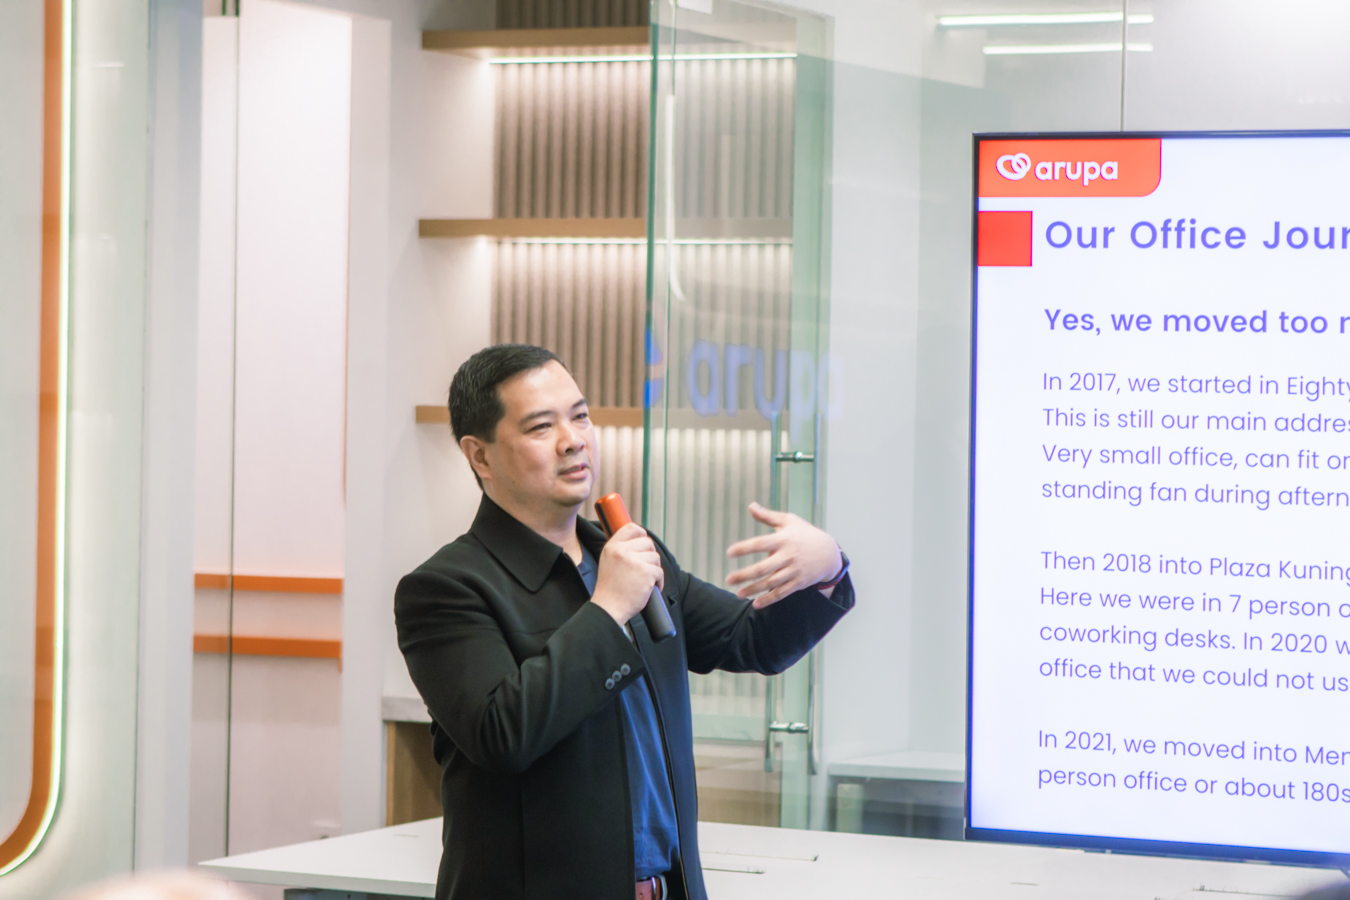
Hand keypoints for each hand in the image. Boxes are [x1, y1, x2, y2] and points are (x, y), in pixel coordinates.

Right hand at [591, 523, 665, 626]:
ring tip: (644, 581)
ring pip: (655, 557)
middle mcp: (622, 551)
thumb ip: (621, 550)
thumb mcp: (608, 562)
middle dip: (650, 556)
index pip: (632, 528)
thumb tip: (640, 540)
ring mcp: (634, 561)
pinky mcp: (646, 572)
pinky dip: (658, 582)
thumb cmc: (610, 589)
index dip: (641, 534)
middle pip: (648, 543)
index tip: (643, 545)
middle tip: (644, 569)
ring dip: (654, 570)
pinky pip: (659, 572)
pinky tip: (650, 589)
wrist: (609, 608)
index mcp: (612, 547)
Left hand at [725, 503, 842, 608]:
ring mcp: (794, 571)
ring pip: (771, 583)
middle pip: (764, 567)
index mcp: (783, 540)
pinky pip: (782, 593)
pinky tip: (756, 604)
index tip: (729, 553)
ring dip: (754, 589)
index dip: (745, 548)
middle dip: (745, 575)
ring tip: (738, 594)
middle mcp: (788, 556)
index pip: (761, 544)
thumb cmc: (805, 534)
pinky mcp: (798, 583)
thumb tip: (751, 506)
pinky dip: (769, 599)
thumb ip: (768, 516)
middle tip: (729, 579)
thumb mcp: (789, 521)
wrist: (829, 553)